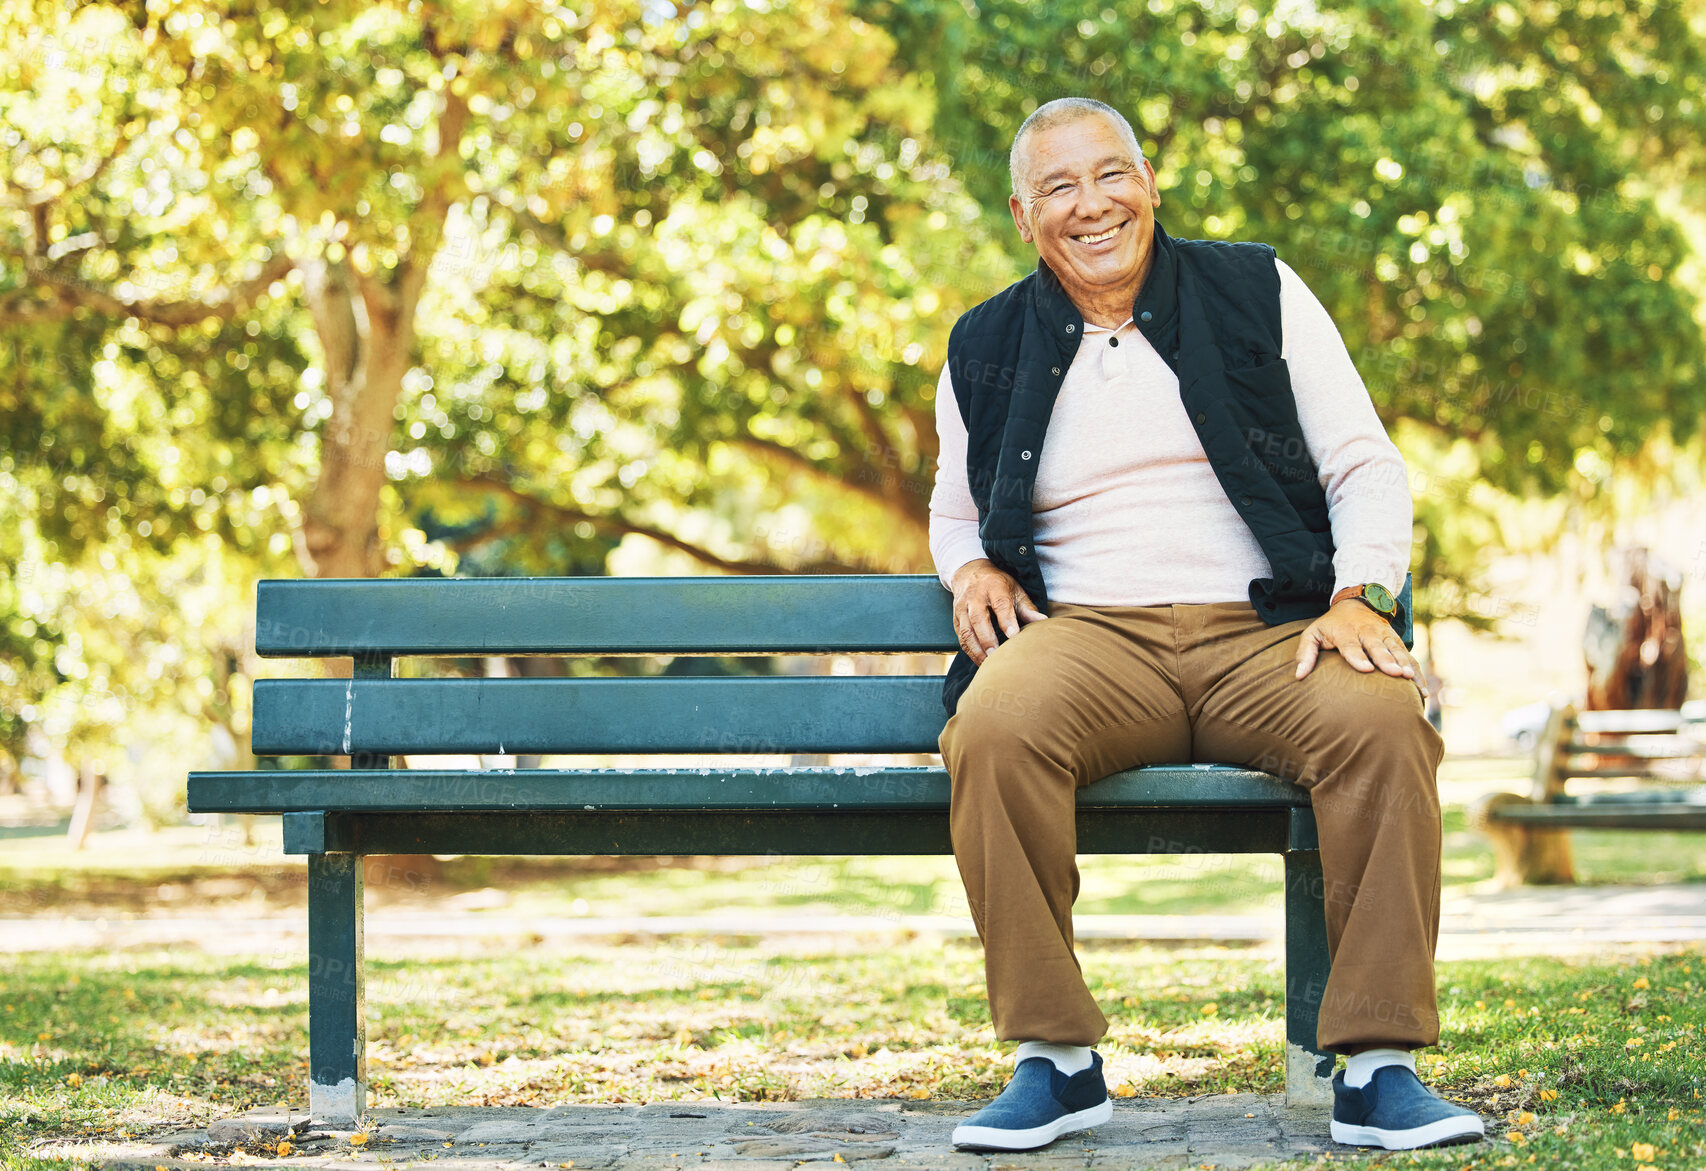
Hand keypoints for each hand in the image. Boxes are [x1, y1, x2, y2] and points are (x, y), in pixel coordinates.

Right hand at [949, 558, 1046, 663]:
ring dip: (976, 649)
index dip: (1006, 620)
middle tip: (997, 656)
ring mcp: (962, 608)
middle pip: (978, 619)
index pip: (1000, 604)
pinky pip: (960, 637)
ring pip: (966, 630)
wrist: (969, 572)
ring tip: (988, 664)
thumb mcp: (1014, 590)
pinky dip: (969, 651)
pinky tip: (980, 661)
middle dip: (987, 639)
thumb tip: (1043, 622)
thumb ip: (1027, 608)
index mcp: (993, 587)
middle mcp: (975, 597)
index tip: (1014, 636)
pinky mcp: (955, 618)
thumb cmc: (997, 584)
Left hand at [1294, 600, 1427, 698]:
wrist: (1356, 604)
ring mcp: (1385, 636)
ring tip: (1411, 679)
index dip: (1358, 657)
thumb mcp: (1313, 634)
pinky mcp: (1397, 642)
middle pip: (1378, 647)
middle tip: (1395, 674)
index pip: (1351, 645)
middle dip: (1387, 660)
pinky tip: (1422, 690)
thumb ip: (1305, 653)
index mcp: (1346, 631)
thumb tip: (1298, 675)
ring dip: (1405, 664)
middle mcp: (1368, 632)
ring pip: (1397, 650)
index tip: (1365, 669)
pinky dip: (1417, 672)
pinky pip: (1409, 657)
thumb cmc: (1331, 626)